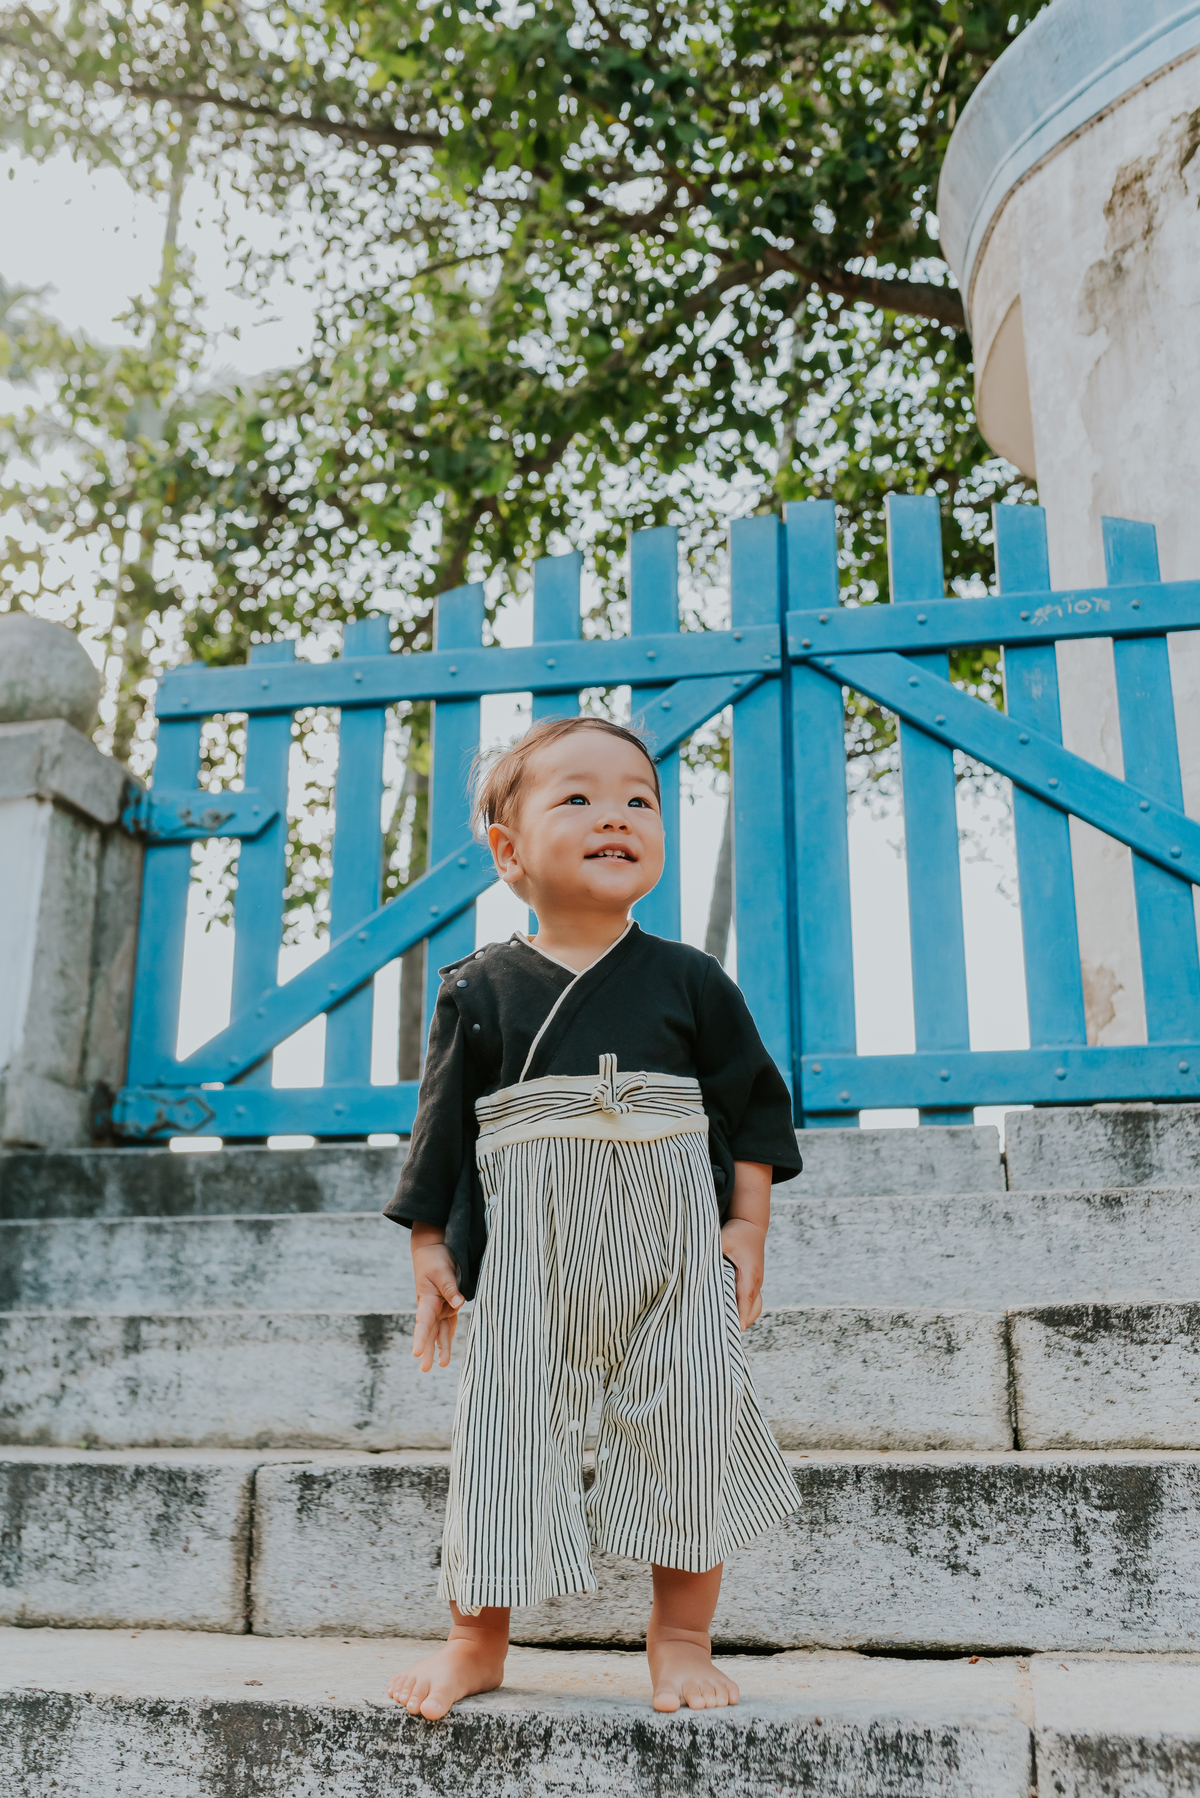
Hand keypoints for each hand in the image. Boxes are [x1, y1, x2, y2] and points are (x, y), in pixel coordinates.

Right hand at [411, 1224, 464, 1371]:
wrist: (432, 1248)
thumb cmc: (435, 1258)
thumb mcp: (443, 1270)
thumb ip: (451, 1288)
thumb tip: (458, 1304)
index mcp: (427, 1299)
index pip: (424, 1322)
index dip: (421, 1338)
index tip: (416, 1354)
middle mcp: (432, 1306)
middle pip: (429, 1331)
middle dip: (428, 1350)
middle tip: (425, 1369)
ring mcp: (439, 1306)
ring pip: (439, 1331)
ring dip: (439, 1347)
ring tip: (441, 1365)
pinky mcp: (447, 1304)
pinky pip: (448, 1324)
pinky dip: (447, 1336)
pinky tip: (446, 1350)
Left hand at [720, 1217, 764, 1330]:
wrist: (752, 1225)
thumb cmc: (737, 1233)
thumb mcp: (722, 1240)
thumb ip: (709, 1254)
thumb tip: (693, 1268)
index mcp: (750, 1273)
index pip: (745, 1299)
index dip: (740, 1315)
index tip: (736, 1330)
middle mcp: (756, 1282)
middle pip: (751, 1311)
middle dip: (738, 1322)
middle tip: (719, 1334)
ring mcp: (756, 1284)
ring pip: (753, 1310)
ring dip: (741, 1318)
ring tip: (721, 1328)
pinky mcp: (752, 1284)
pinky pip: (750, 1304)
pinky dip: (741, 1312)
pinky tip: (725, 1314)